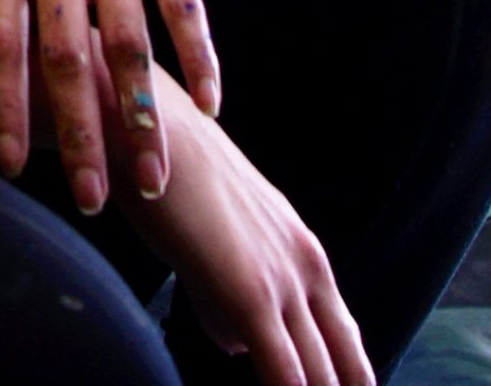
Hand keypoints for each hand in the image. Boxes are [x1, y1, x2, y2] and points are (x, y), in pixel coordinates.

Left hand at [0, 0, 216, 214]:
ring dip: (142, 118)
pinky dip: (199, 61)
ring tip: (151, 176)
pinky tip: (210, 107)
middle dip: (77, 134)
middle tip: (89, 198)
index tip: (12, 164)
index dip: (5, 105)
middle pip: (65, 55)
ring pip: (129, 44)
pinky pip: (184, 7)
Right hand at [99, 64, 373, 385]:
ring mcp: (284, 280)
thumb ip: (232, 293)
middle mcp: (306, 265)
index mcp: (302, 250)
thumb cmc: (167, 181)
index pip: (344, 341)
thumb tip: (241, 345)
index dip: (348, 381)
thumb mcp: (217, 237)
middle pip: (345, 365)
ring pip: (319, 375)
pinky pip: (285, 374)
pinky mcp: (253, 296)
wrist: (142, 129)